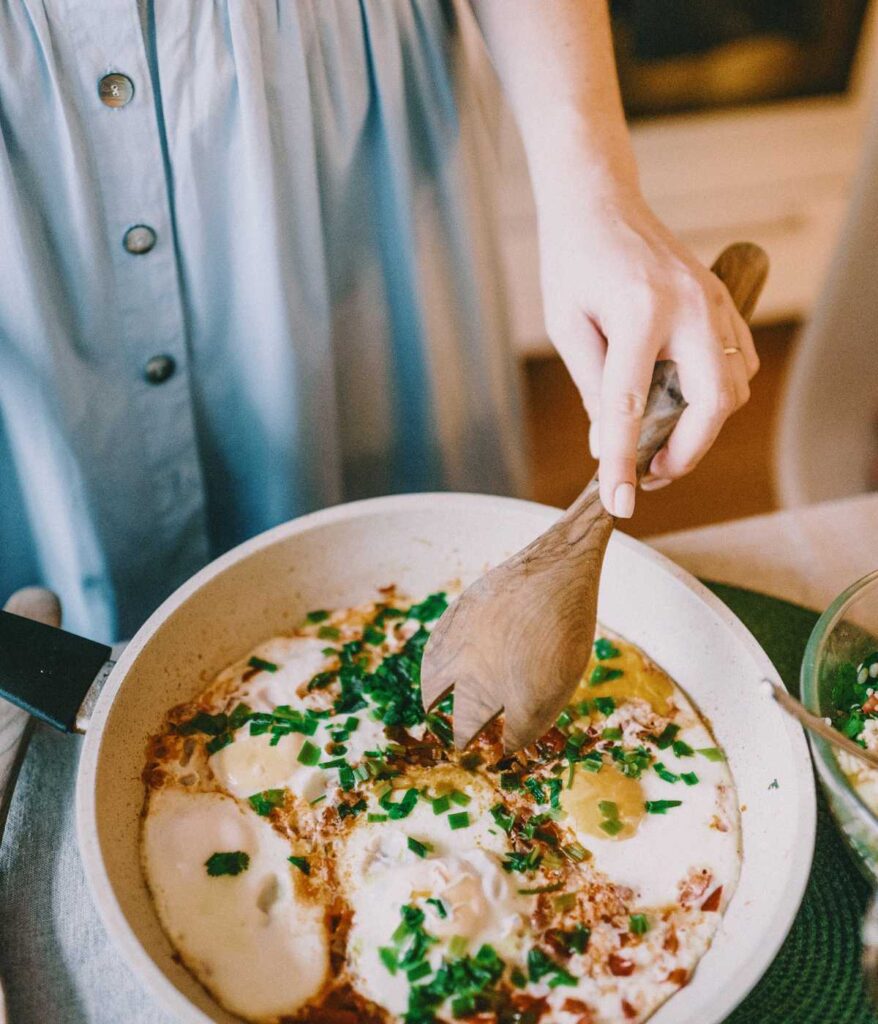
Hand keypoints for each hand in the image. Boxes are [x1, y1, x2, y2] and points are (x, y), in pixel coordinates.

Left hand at [536, 185, 758, 517]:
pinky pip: (740, 361)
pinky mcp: (723, 300)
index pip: (631, 406)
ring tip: (661, 442)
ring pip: (734, 387)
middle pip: (713, 403)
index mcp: (641, 311)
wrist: (600, 201)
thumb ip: (592, 388)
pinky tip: (682, 402)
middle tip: (650, 473)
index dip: (622, 462)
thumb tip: (606, 446)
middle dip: (687, 451)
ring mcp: (715, 301)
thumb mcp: (568, 327)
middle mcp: (690, 307)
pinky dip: (717, 394)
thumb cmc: (574, 260)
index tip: (619, 503)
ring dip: (703, 426)